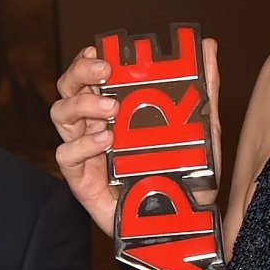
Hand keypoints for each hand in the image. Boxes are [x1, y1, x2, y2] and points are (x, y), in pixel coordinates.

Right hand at [50, 36, 222, 238]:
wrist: (185, 223)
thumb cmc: (187, 175)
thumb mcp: (201, 129)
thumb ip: (203, 88)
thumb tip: (208, 45)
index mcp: (117, 109)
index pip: (91, 75)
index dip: (89, 59)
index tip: (102, 51)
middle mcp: (95, 125)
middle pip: (68, 88)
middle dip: (80, 73)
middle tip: (105, 72)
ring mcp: (86, 152)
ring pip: (60, 114)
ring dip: (82, 105)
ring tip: (111, 109)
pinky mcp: (82, 180)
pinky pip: (66, 155)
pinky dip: (83, 144)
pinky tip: (106, 141)